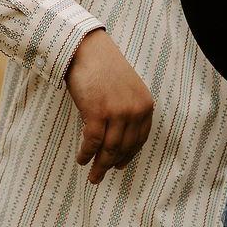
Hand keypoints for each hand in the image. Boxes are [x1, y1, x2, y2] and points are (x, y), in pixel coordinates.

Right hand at [65, 28, 154, 183]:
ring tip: (92, 176)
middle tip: (100, 177)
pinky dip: (86, 154)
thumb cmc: (103, 68)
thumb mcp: (126, 90)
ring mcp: (118, 112)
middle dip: (111, 165)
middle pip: (124, 147)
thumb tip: (118, 139)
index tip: (120, 165)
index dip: (129, 156)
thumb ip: (128, 111)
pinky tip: (81, 159)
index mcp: (145, 105)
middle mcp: (135, 110)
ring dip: (99, 166)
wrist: (87, 49)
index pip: (140, 139)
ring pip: (109, 149)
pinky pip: (92, 142)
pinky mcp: (98, 113)